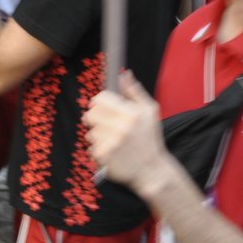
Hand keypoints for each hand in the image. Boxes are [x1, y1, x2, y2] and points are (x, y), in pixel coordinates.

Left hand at [84, 72, 170, 194]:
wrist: (151, 170)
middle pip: (90, 114)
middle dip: (96, 119)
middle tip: (107, 125)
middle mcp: (121, 127)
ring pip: (90, 132)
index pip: (99, 99)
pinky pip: (91, 147)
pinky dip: (99, 150)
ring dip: (98, 136)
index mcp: (131, 113)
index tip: (104, 108)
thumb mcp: (149, 111)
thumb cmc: (150, 138)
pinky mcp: (103, 157)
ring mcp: (111, 143)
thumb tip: (123, 73)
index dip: (100, 103)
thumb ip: (134, 91)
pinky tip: (112, 152)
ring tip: (114, 141)